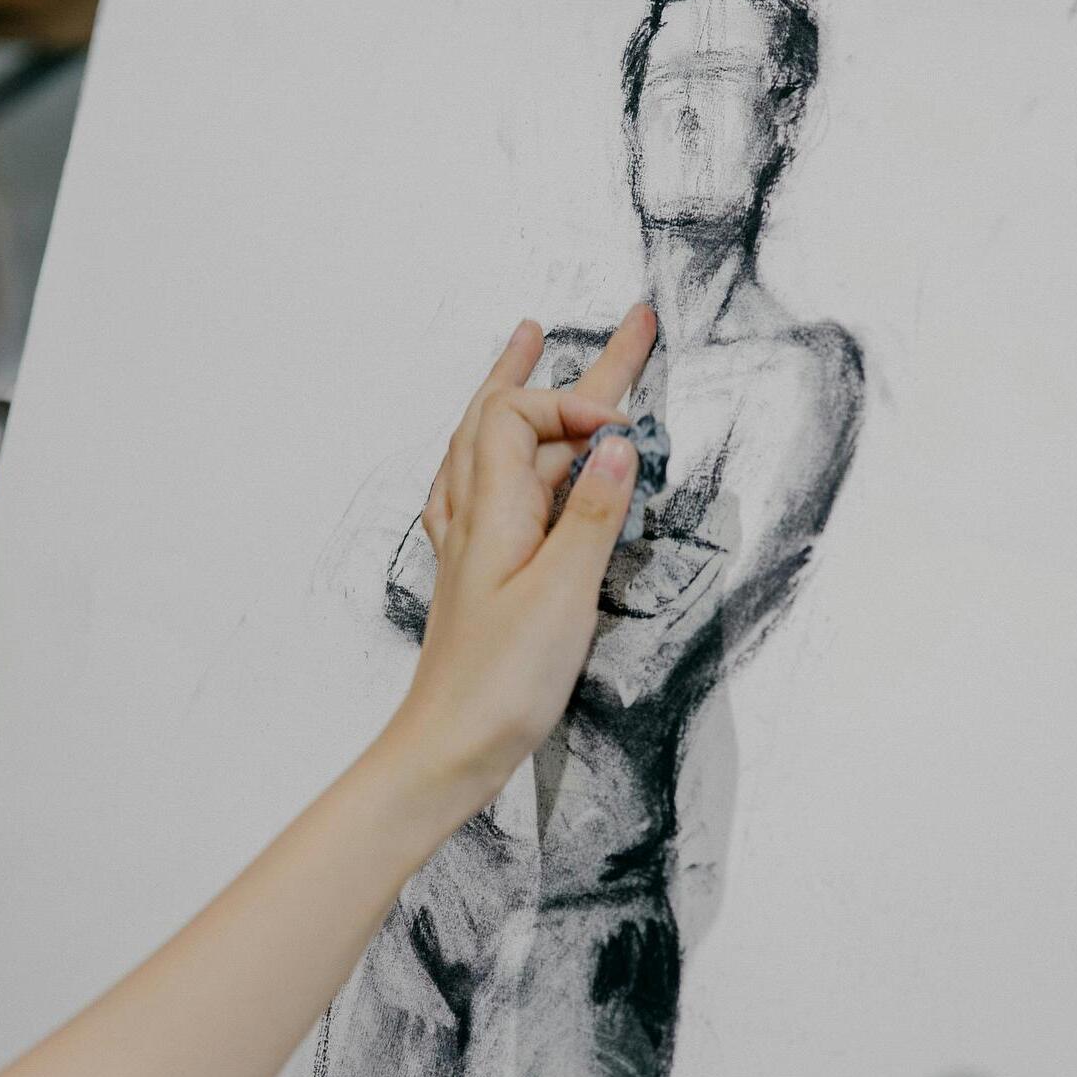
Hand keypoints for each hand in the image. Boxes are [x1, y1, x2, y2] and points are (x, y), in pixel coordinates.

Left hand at [380, 304, 658, 820]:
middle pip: (512, 416)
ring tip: (532, 343)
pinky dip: (500, 447)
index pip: (520, 415)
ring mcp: (469, 542)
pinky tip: (496, 452)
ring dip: (519, 392)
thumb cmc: (501, 684)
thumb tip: (618, 444)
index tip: (630, 431)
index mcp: (492, 511)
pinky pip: (479, 484)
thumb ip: (592, 515)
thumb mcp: (564, 595)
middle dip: (564, 369)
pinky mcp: (475, 571)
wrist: (446, 750)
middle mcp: (473, 515)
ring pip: (491, 444)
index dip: (575, 404)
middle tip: (627, 326)